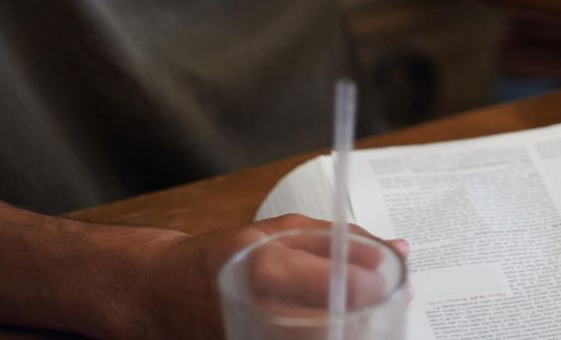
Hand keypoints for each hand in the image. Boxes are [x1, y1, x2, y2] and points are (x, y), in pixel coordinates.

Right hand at [121, 215, 407, 339]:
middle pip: (334, 327)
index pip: (338, 286)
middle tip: (381, 307)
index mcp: (270, 268)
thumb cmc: (227, 254)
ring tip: (355, 319)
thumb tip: (398, 249)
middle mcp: (261, 311)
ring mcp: (253, 339)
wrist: (162, 293)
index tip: (388, 282)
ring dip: (345, 332)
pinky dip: (320, 337)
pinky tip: (328, 329)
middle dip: (365, 318)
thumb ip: (342, 240)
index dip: (371, 286)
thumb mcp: (283, 231)